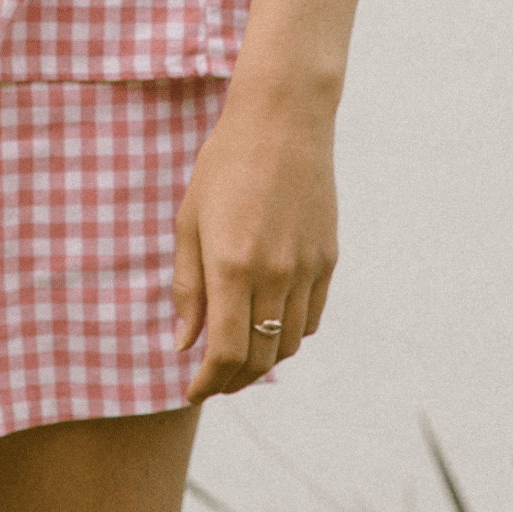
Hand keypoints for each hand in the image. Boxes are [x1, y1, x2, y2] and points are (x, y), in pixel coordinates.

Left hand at [171, 88, 338, 397]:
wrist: (282, 121)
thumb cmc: (225, 164)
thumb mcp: (190, 219)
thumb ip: (187, 285)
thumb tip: (184, 343)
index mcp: (231, 264)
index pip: (226, 353)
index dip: (208, 382)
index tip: (193, 390)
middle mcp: (274, 274)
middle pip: (259, 358)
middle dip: (232, 380)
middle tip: (212, 380)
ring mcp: (306, 269)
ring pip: (288, 343)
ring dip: (262, 360)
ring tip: (239, 353)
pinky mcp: (328, 260)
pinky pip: (311, 318)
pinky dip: (289, 333)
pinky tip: (269, 322)